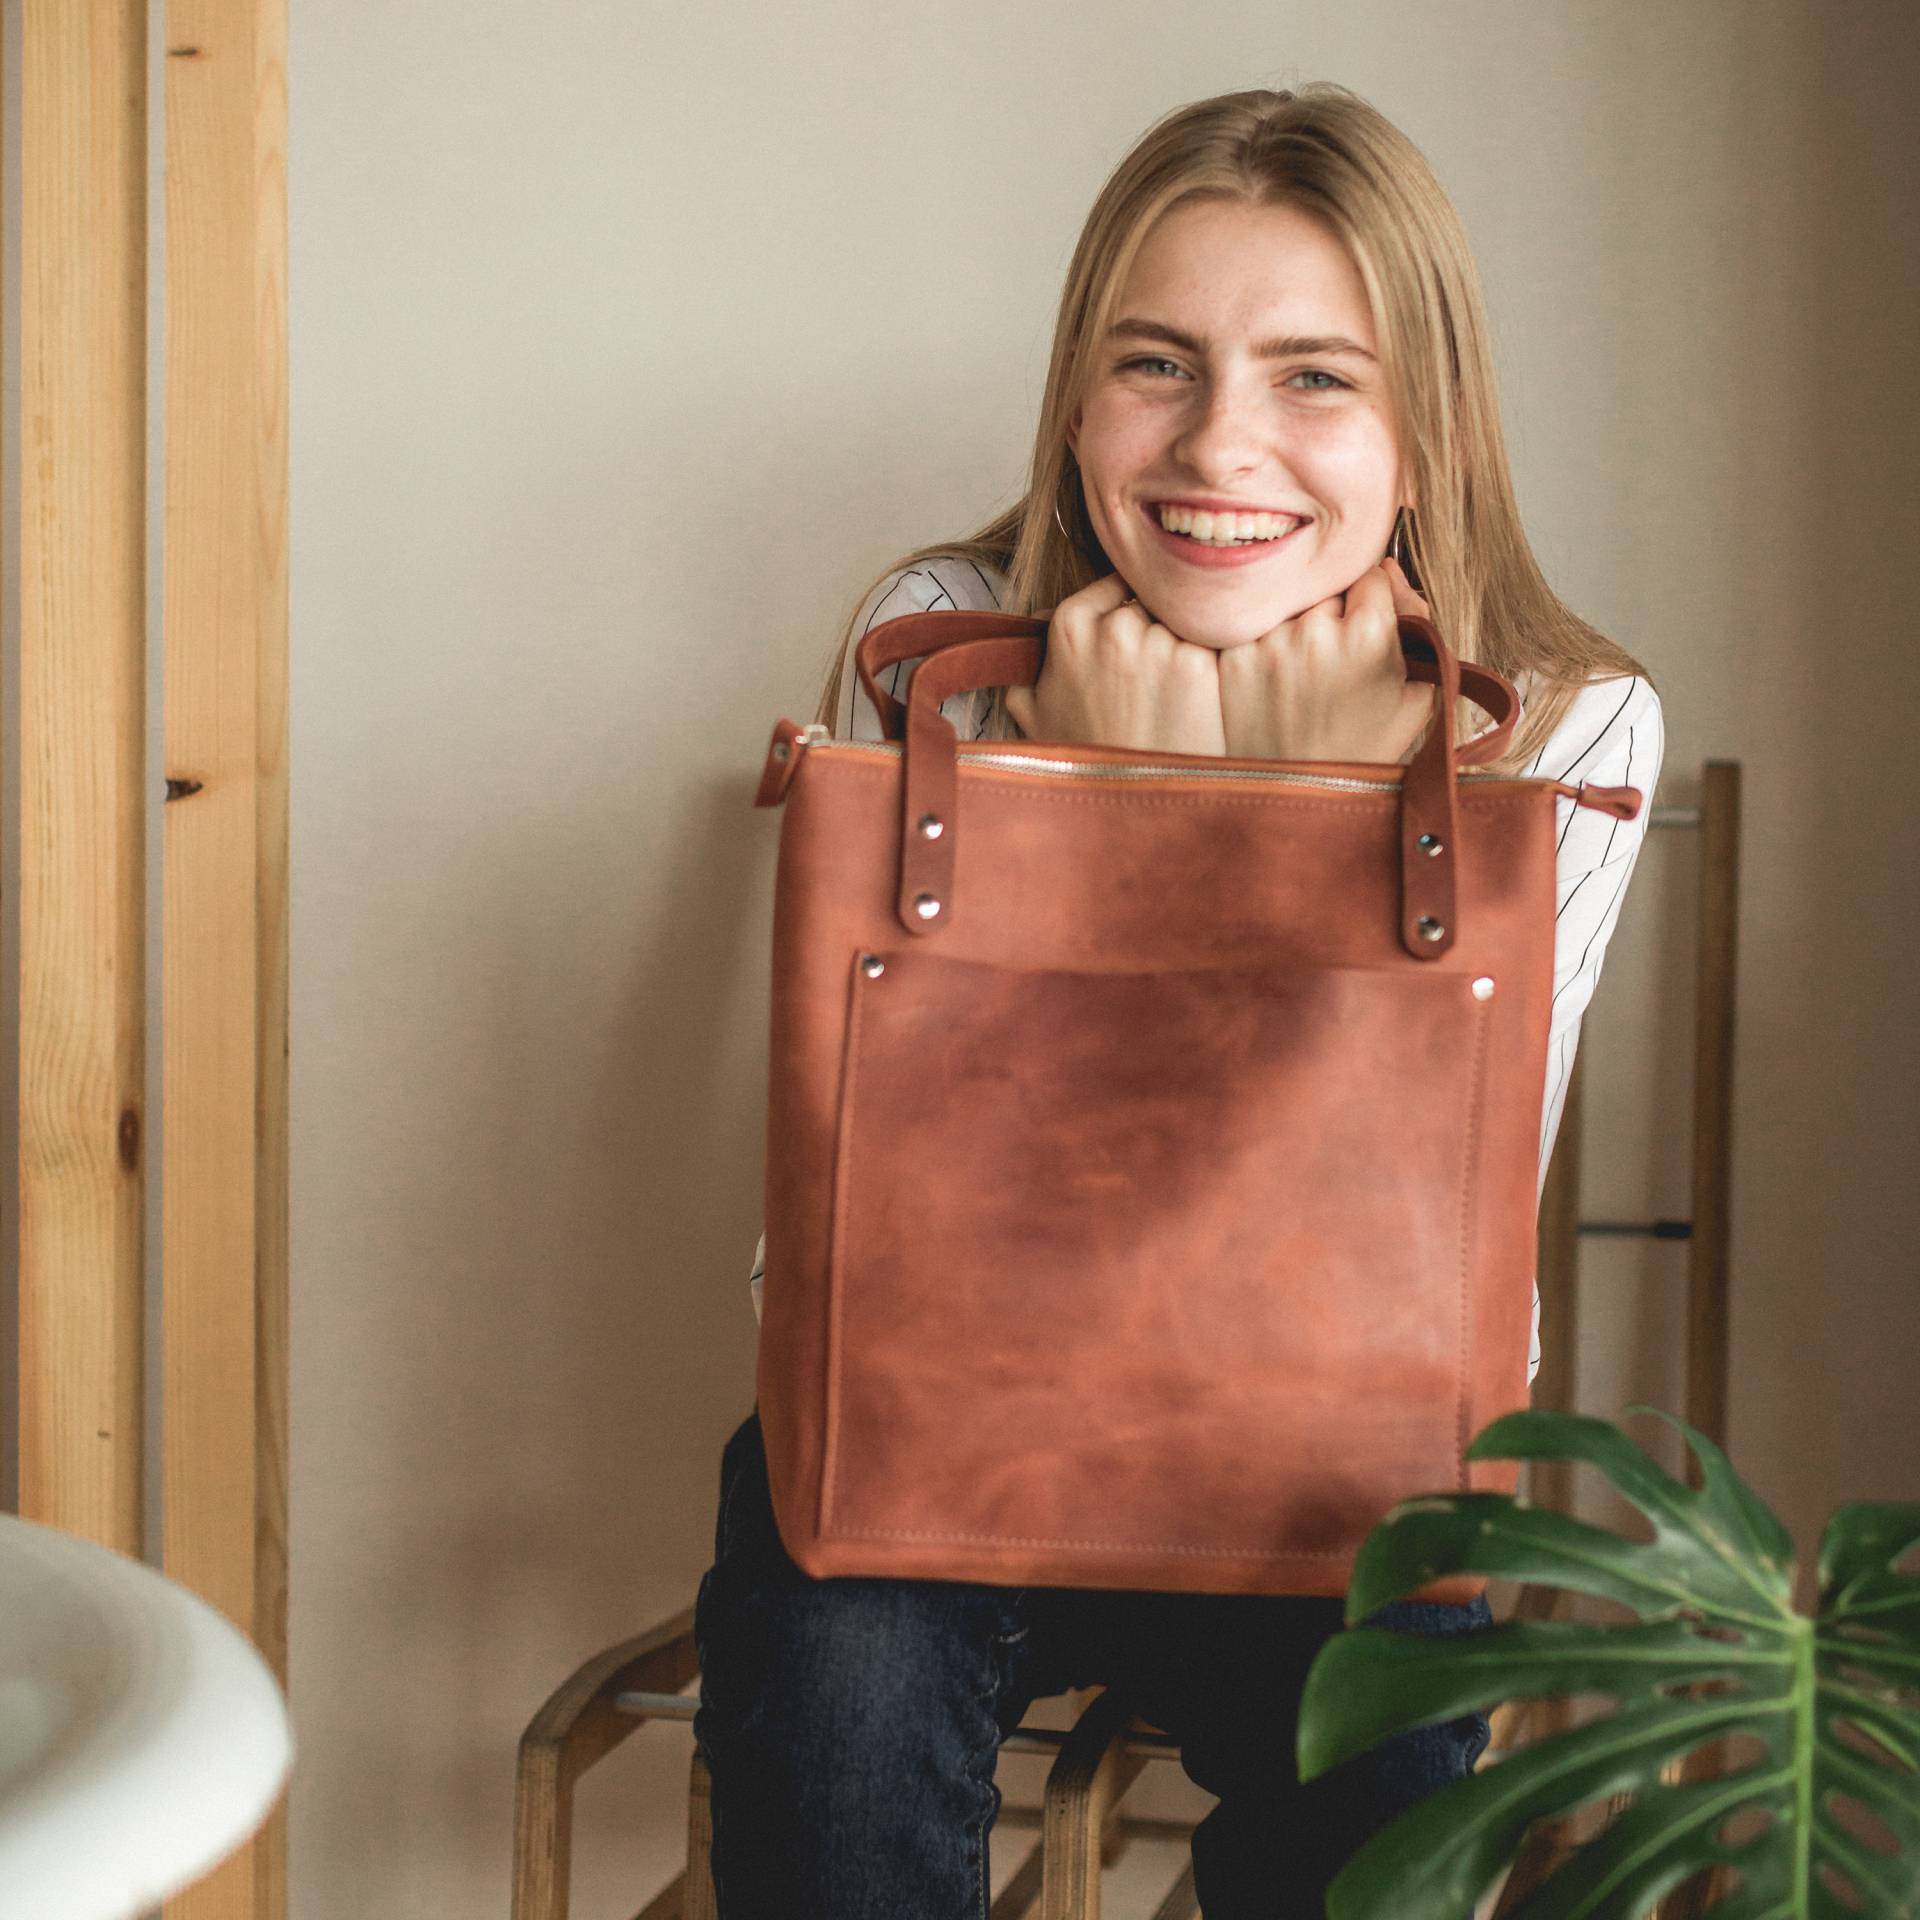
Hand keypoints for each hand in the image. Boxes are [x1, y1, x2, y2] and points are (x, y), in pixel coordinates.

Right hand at [1004, 572, 1226, 754]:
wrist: (1128, 808)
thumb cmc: (1082, 759)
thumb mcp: (1034, 712)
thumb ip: (1028, 663)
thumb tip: (1034, 625)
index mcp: (1069, 625)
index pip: (1114, 587)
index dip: (1128, 613)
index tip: (1135, 645)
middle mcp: (1113, 624)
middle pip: (1152, 603)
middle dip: (1157, 629)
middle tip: (1154, 680)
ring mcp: (1158, 641)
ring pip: (1182, 623)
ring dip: (1185, 648)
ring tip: (1173, 699)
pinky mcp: (1199, 663)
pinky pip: (1210, 647)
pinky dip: (1208, 669)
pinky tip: (1196, 704)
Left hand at [1214, 556, 1435, 764]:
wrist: (1299, 798)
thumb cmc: (1364, 748)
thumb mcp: (1414, 696)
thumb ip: (1417, 625)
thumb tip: (1390, 573)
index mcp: (1368, 633)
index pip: (1372, 575)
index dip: (1370, 603)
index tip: (1364, 632)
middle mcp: (1315, 628)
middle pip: (1327, 588)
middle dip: (1332, 613)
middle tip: (1331, 663)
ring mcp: (1268, 641)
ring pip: (1289, 606)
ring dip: (1294, 628)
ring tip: (1300, 679)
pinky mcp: (1231, 657)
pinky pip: (1252, 629)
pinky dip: (1261, 647)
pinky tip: (1272, 685)